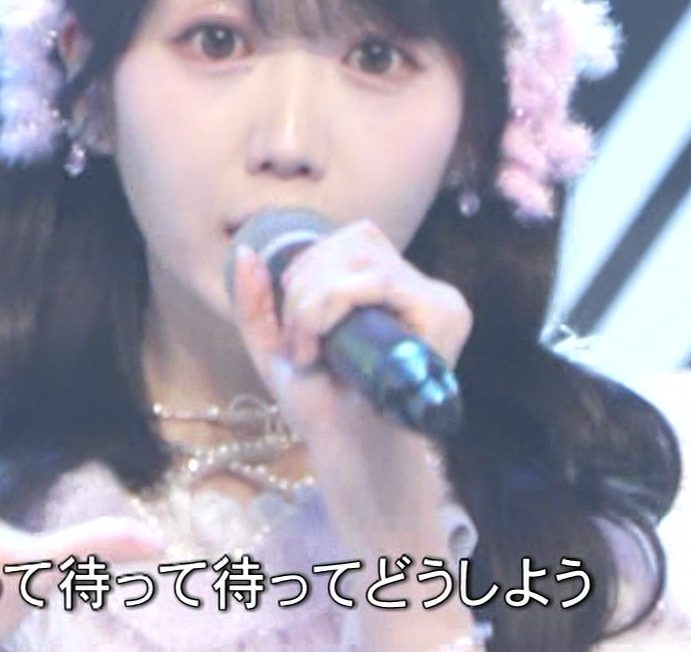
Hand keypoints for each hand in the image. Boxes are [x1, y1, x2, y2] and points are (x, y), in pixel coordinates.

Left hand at [228, 220, 470, 528]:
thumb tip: (246, 253)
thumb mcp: (276, 349)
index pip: (357, 239)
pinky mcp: (443, 316)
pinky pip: (379, 282)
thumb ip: (256, 303)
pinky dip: (333, 302)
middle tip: (299, 341)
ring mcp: (438, 301)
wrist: (350, 451)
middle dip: (307, 283)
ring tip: (310, 347)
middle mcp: (421, 290)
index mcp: (390, 290)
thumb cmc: (321, 407)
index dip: (314, 262)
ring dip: (315, 299)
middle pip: (357, 243)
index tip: (295, 317)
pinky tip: (321, 341)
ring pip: (363, 258)